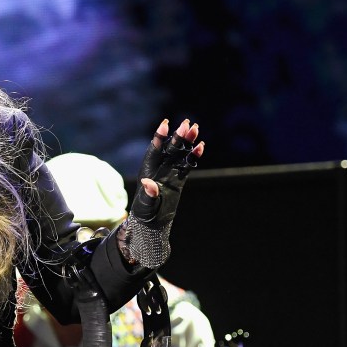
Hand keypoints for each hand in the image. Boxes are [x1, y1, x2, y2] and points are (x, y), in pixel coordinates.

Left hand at [121, 119, 203, 266]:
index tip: (165, 124)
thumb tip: (149, 184)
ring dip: (187, 142)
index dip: (159, 138)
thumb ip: (148, 195)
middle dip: (177, 136)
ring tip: (196, 128)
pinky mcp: (179, 178)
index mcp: (147, 171)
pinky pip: (188, 165)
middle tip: (187, 123)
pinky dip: (194, 156)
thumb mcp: (145, 206)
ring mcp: (169, 172)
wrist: (152, 223)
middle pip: (169, 149)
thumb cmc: (144, 214)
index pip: (153, 151)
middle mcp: (159, 169)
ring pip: (180, 154)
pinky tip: (201, 146)